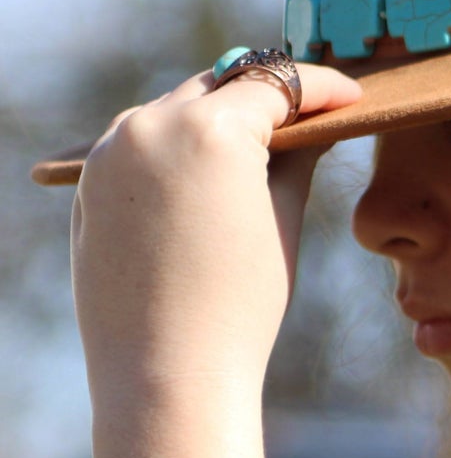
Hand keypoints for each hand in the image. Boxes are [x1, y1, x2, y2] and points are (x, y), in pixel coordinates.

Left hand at [70, 61, 363, 400]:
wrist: (170, 373)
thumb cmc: (241, 303)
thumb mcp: (284, 218)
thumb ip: (298, 156)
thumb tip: (313, 124)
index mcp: (210, 130)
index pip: (277, 84)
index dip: (322, 86)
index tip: (352, 95)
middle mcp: (152, 126)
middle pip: (223, 85)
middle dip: (268, 95)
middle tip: (312, 113)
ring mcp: (112, 153)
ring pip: (178, 108)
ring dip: (220, 115)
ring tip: (262, 142)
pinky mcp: (91, 184)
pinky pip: (145, 143)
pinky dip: (181, 145)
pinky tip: (211, 172)